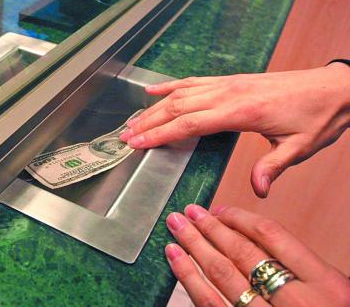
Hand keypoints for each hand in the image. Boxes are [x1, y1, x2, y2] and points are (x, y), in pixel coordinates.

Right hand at [120, 64, 349, 196]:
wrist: (335, 88)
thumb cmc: (318, 117)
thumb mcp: (300, 147)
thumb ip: (273, 167)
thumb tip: (258, 191)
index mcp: (242, 111)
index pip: (190, 124)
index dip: (160, 134)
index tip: (137, 143)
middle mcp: (229, 93)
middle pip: (177, 107)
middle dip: (148, 123)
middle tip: (124, 137)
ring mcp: (228, 83)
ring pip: (181, 93)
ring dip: (154, 107)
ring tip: (132, 121)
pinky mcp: (231, 80)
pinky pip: (194, 81)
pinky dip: (171, 85)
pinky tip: (153, 90)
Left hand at [164, 205, 349, 306]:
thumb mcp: (332, 293)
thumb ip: (299, 270)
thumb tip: (248, 238)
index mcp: (325, 284)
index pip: (273, 236)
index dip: (239, 218)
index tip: (219, 210)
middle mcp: (297, 301)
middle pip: (242, 253)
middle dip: (211, 228)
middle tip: (190, 211)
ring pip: (223, 275)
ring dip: (194, 245)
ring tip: (177, 226)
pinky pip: (211, 303)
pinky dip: (189, 277)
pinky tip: (176, 259)